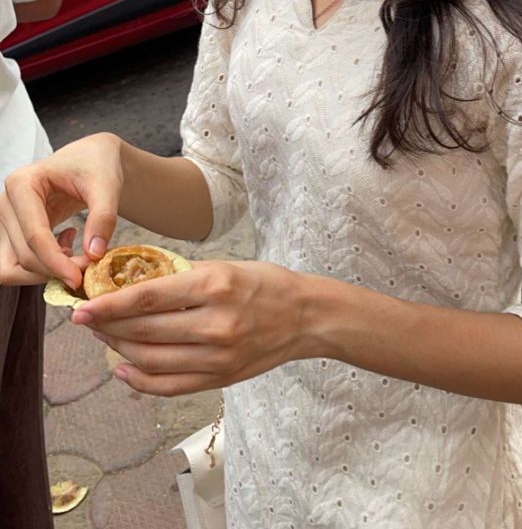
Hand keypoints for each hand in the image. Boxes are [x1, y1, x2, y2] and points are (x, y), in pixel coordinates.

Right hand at [0, 133, 123, 288]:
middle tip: (89, 266)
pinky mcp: (13, 232)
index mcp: (22, 183)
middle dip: (55, 269)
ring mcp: (6, 219)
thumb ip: (103, 217)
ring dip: (44, 272)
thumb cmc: (97, 165)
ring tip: (74, 253)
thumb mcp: (107, 185)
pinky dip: (42, 267)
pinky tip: (66, 245)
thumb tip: (94, 254)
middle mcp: (6, 202)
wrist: (93, 159)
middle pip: (23, 256)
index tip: (79, 278)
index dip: (56, 262)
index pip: (34, 235)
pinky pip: (19, 264)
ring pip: (13, 267)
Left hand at [71, 259, 315, 395]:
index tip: (84, 305)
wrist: (306, 317)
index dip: (110, 304)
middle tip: (88, 318)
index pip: (149, 297)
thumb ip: (182, 276)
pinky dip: (140, 381)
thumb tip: (132, 282)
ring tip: (104, 337)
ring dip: (120, 349)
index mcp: (215, 286)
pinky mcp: (221, 379)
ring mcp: (218, 357)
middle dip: (108, 325)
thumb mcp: (226, 266)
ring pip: (152, 360)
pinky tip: (123, 368)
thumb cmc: (264, 284)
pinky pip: (170, 387)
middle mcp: (216, 324)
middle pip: (145, 330)